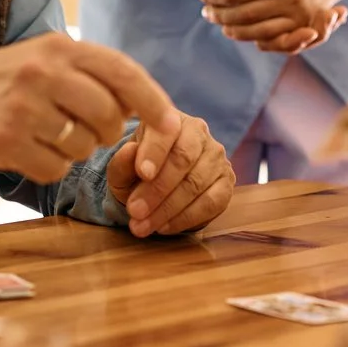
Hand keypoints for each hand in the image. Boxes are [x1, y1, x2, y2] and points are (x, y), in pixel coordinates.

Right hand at [0, 34, 178, 183]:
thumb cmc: (17, 79)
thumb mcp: (52, 57)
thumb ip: (97, 74)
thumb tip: (150, 106)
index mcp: (60, 47)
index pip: (122, 73)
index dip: (153, 101)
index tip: (171, 124)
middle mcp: (41, 73)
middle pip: (109, 116)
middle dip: (109, 131)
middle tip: (90, 128)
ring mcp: (22, 109)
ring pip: (83, 148)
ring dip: (77, 149)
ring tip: (54, 134)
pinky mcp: (5, 143)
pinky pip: (55, 170)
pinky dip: (52, 166)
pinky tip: (33, 148)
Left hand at [105, 113, 234, 236]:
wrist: (159, 184)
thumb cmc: (139, 171)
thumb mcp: (122, 167)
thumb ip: (121, 162)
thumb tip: (130, 152)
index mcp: (170, 119)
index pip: (166, 131)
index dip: (155, 152)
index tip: (142, 174)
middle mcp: (198, 132)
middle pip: (183, 159)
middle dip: (157, 189)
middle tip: (135, 211)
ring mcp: (216, 157)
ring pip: (196, 183)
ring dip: (167, 209)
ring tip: (142, 226)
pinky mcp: (226, 182)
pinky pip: (211, 203)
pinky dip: (185, 218)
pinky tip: (164, 227)